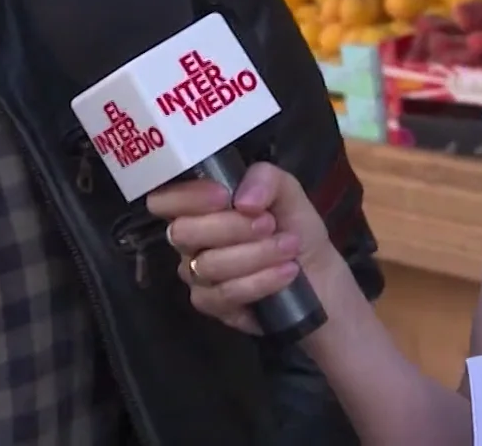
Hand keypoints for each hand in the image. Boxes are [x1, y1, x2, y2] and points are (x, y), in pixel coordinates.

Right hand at [147, 162, 343, 334]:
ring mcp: (196, 273)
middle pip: (183, 232)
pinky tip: (286, 272)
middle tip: (269, 224)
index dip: (187, 196)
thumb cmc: (293, 226)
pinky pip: (224, 294)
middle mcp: (189, 239)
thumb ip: (264, 178)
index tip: (224, 196)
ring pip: (207, 264)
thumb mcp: (286, 190)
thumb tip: (243, 201)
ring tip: (288, 247)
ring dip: (255, 254)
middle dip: (231, 227)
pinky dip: (260, 281)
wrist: (318, 273)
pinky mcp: (211, 304)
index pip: (163, 199)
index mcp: (198, 205)